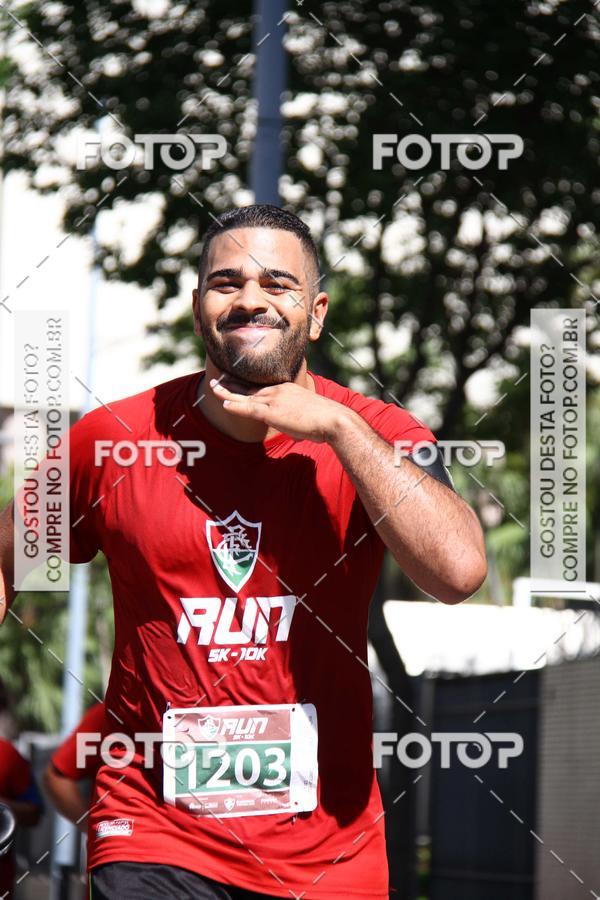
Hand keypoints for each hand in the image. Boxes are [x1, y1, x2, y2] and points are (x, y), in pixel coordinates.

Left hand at [210, 377, 348, 442]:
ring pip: (245, 396)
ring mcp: (274, 400)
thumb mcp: (308, 415)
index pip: (261, 386)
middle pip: (249, 388)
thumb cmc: (324, 421)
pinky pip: (248, 408)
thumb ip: (297, 419)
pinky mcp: (272, 412)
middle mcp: (278, 391)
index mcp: (286, 389)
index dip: (246, 385)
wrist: (331, 419)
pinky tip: (224, 404)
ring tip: (213, 388)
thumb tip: (296, 429)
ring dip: (227, 393)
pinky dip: (235, 406)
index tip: (235, 382)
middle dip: (232, 384)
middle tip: (217, 380)